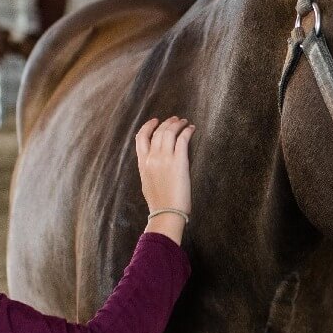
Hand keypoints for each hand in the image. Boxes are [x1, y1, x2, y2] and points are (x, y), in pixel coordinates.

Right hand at [134, 117, 194, 236]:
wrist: (166, 213)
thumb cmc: (159, 203)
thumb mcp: (147, 183)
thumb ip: (149, 169)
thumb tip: (154, 164)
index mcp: (143, 164)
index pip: (141, 138)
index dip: (148, 126)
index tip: (155, 121)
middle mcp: (152, 158)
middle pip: (158, 132)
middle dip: (167, 123)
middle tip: (175, 119)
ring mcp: (165, 159)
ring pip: (169, 132)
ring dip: (177, 124)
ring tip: (184, 122)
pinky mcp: (179, 161)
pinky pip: (182, 139)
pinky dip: (187, 131)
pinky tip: (191, 129)